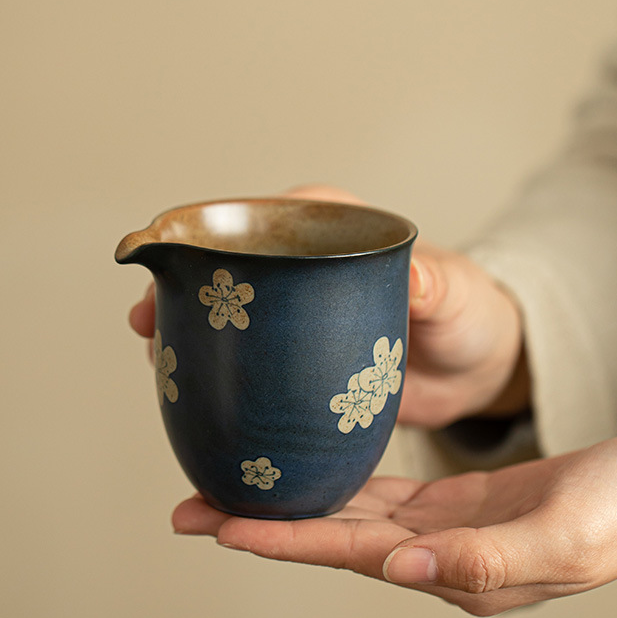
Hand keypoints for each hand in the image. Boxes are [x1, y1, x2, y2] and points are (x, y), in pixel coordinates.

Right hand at [128, 184, 527, 426]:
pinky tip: (191, 399)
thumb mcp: (457, 295)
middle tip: (145, 324)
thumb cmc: (467, 314)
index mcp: (330, 230)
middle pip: (224, 269)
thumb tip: (411, 281)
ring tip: (155, 362)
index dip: (208, 238)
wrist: (471, 368)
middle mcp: (301, 267)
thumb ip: (436, 286)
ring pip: (223, 317)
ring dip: (183, 336)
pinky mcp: (292, 360)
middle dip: (177, 291)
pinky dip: (216, 377)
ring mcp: (292, 316)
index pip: (258, 218)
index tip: (173, 265)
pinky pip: (245, 364)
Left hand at [172, 433, 616, 614]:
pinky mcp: (453, 502)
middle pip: (329, 536)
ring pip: (347, 513)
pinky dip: (340, 479)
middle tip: (190, 507)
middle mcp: (433, 555)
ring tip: (233, 485)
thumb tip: (398, 569)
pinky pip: (380, 491)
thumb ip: (483, 559)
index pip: (346, 552)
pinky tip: (310, 466)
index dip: (281, 540)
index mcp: (454, 569)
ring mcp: (440, 529)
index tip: (218, 525)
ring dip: (290, 500)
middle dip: (261, 522)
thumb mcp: (564, 537)